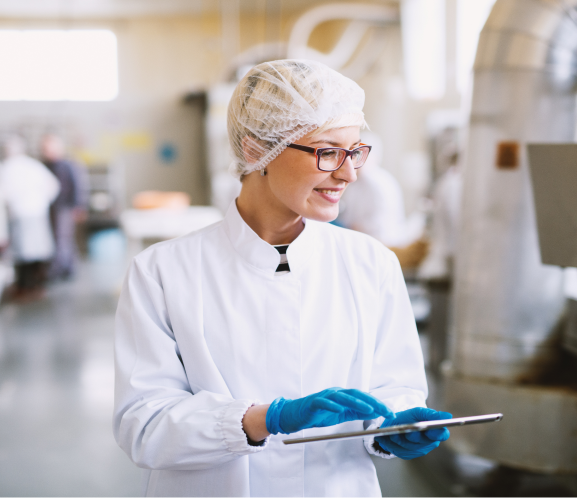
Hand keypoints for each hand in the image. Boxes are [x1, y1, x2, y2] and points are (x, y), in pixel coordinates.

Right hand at [266, 388, 393, 434]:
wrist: (296, 415)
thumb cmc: (318, 414)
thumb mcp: (341, 414)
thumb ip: (356, 413)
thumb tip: (374, 413)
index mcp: (343, 396)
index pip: (363, 397)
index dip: (378, 404)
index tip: (390, 413)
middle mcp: (336, 393)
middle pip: (356, 394)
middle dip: (373, 402)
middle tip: (385, 411)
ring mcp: (325, 396)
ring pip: (342, 396)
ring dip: (356, 402)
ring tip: (368, 409)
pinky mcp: (314, 402)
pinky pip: (324, 402)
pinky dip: (331, 405)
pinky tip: (339, 409)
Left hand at [375, 407, 450, 459]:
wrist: (395, 423)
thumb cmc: (409, 417)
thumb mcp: (419, 412)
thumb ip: (431, 414)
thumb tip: (448, 416)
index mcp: (435, 432)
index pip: (442, 434)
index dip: (437, 433)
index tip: (430, 429)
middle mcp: (428, 443)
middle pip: (423, 442)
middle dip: (414, 436)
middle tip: (408, 432)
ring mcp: (418, 451)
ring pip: (410, 446)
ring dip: (402, 439)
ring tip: (395, 433)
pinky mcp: (407, 455)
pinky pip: (400, 450)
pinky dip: (394, 443)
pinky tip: (391, 437)